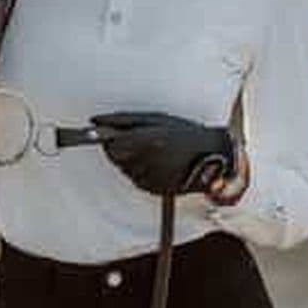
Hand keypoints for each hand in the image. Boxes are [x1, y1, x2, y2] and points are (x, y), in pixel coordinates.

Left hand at [90, 111, 236, 195]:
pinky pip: (136, 179)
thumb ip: (123, 120)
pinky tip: (157, 162)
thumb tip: (96, 121)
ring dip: (131, 160)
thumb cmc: (185, 133)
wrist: (212, 155)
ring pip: (125, 169)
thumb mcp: (155, 118)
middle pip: (115, 158)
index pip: (111, 145)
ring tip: (153, 151)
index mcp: (147, 141)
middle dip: (120, 149)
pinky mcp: (154, 189)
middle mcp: (148, 162)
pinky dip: (141, 171)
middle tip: (138, 140)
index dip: (108, 139)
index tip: (109, 134)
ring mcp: (151, 178)